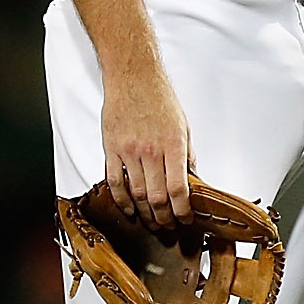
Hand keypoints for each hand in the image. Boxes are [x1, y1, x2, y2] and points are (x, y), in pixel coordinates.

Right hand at [101, 68, 193, 229]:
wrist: (133, 76)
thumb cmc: (159, 97)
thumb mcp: (183, 126)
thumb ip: (187, 155)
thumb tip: (192, 180)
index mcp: (172, 144)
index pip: (179, 189)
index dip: (182, 210)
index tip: (185, 219)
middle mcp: (151, 150)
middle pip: (157, 197)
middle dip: (164, 218)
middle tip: (168, 227)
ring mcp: (129, 151)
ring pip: (137, 194)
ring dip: (145, 214)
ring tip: (151, 223)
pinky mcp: (111, 149)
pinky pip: (115, 182)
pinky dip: (122, 201)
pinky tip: (129, 210)